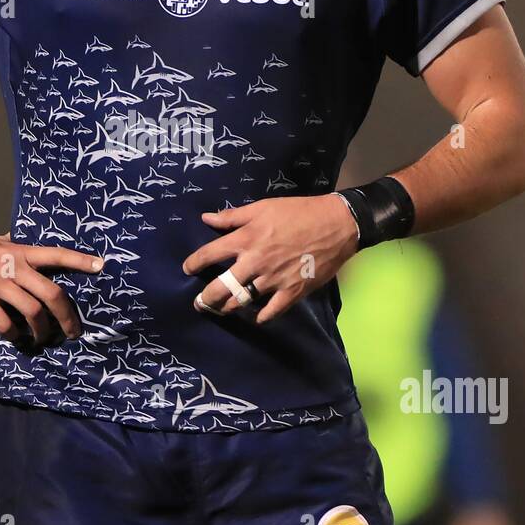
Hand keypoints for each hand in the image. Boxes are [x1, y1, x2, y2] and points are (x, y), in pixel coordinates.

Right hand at [0, 232, 103, 346]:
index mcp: (20, 251)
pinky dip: (15, 335)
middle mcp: (12, 267)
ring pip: (32, 312)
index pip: (56, 254)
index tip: (101, 266)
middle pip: (51, 293)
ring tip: (43, 338)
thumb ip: (18, 245)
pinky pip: (5, 323)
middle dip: (67, 316)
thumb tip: (36, 244)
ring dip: (42, 331)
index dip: (80, 261)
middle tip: (74, 332)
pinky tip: (16, 338)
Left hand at [181, 194, 358, 323]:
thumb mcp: (263, 207)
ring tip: (222, 309)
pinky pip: (271, 311)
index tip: (188, 268)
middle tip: (199, 303)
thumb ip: (233, 216)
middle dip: (206, 298)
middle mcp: (255, 263)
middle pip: (221, 287)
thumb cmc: (299, 212)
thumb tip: (206, 218)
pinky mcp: (292, 292)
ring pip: (242, 301)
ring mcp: (273, 280)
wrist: (337, 224)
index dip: (194, 263)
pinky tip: (255, 317)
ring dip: (228, 307)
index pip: (210, 254)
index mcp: (246, 239)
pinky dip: (261, 317)